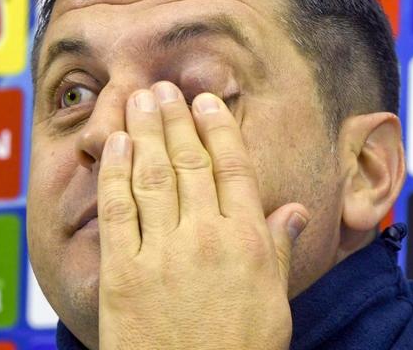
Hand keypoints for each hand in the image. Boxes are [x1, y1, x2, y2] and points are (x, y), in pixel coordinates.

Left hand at [98, 81, 309, 349]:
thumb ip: (279, 248)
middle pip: (189, 162)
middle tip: (165, 88)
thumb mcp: (275, 301)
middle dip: (175, 118)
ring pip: (153, 175)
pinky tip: (115, 145)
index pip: (232, 168)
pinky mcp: (123, 273)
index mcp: (246, 241)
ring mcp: (161, 252)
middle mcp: (206, 237)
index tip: (206, 102)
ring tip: (139, 99)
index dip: (217, 129)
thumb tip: (297, 209)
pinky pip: (118, 211)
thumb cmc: (238, 349)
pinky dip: (115, 173)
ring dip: (144, 131)